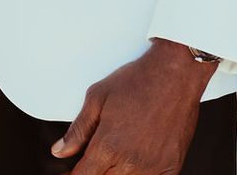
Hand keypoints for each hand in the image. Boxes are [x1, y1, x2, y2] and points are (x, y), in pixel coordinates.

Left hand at [51, 38, 217, 173]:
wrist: (176, 72)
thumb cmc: (138, 80)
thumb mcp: (98, 97)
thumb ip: (78, 129)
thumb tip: (59, 151)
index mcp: (108, 146)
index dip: (76, 174)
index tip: (76, 169)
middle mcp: (130, 161)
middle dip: (98, 171)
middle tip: (102, 155)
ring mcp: (152, 166)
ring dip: (119, 173)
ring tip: (121, 154)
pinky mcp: (171, 166)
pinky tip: (140, 163)